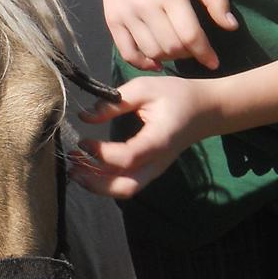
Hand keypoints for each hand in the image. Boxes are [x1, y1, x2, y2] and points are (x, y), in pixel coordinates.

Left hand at [69, 74, 217, 198]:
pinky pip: (126, 183)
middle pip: (126, 187)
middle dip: (95, 182)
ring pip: (125, 190)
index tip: (83, 141)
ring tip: (74, 169)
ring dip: (97, 185)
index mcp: (159, 140)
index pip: (128, 157)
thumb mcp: (145, 88)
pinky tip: (87, 168)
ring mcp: (155, 170)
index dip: (102, 154)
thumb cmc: (177, 95)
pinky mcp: (150, 170)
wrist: (206, 110)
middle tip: (72, 166)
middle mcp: (158, 162)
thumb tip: (84, 116)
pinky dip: (105, 181)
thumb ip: (115, 102)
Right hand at [90, 0, 237, 71]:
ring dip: (169, 57)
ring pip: (152, 53)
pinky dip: (143, 62)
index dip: (205, 53)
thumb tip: (231, 27)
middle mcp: (145, 7)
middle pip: (172, 47)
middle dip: (188, 54)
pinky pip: (128, 53)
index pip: (190, 35)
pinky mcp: (112, 21)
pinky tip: (155, 61)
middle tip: (194, 48)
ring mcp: (126, 16)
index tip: (214, 62)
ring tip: (177, 49)